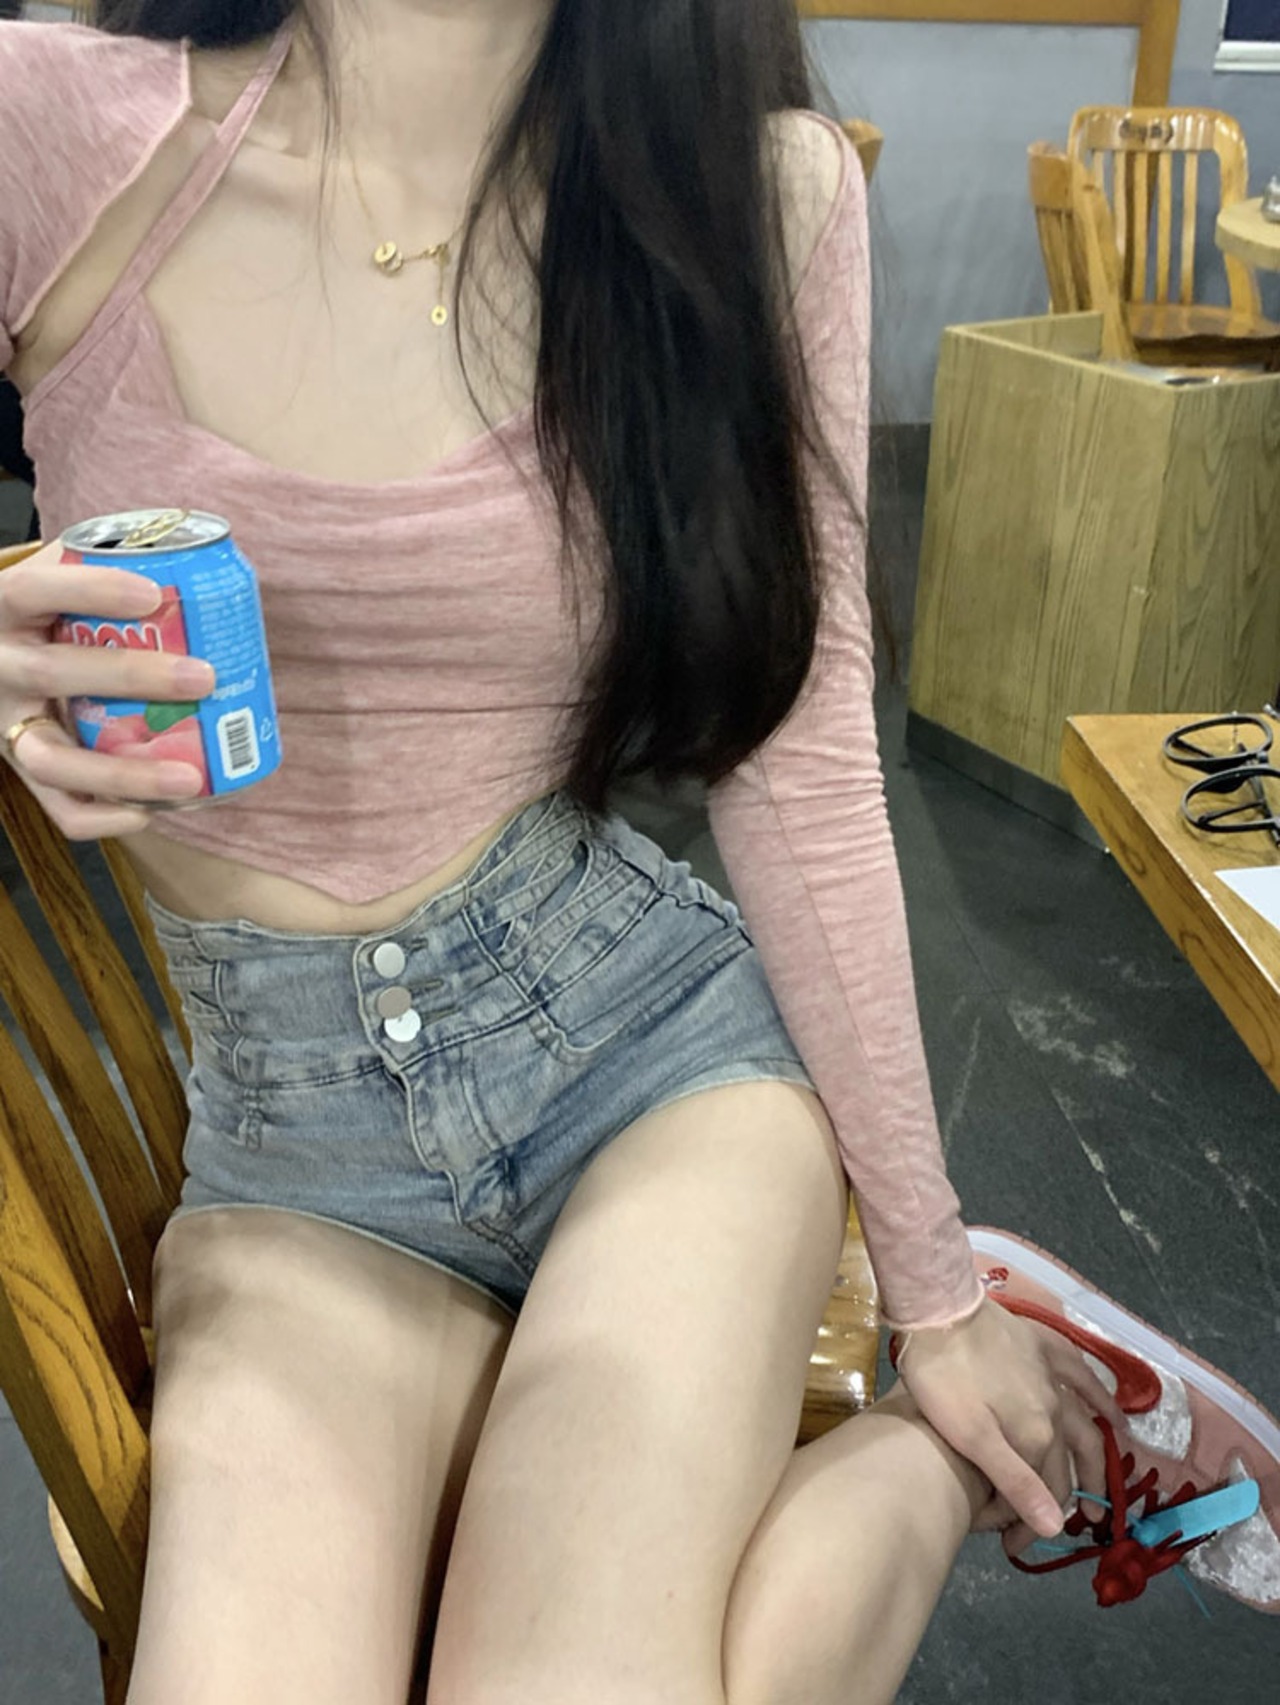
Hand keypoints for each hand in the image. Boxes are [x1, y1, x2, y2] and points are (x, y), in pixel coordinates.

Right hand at [0, 540, 213, 840]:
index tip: (155, 593)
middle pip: (52, 674)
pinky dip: (102, 818)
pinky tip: (150, 812)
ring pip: (50, 760)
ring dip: (123, 774)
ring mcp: (4, 726)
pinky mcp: (20, 769)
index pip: (36, 590)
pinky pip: (56, 808)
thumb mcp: (59, 577)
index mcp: (3, 607)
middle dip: (131, 676)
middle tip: (205, 677)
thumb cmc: (46, 612)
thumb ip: (107, 561)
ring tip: (190, 777)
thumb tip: (194, 554)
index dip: (93, 590)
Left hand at [895, 1296, 1127, 1553]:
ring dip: (1095, 1459)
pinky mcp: (1042, 1346)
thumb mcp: (971, 1438)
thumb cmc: (943, 1381)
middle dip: (1063, 1499)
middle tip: (1061, 1527)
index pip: (1043, 1489)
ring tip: (1101, 1489)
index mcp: (1036, 1434)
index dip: (1029, 1524)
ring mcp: (1051, 1375)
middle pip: (1065, 1462)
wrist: (939, 1314)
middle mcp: (1054, 1408)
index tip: (1010, 1547)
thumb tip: (1055, 1529)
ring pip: (1083, 1423)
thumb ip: (1015, 1482)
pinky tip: (1113, 1411)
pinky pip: (1081, 1373)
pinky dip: (1101, 1395)